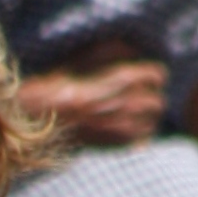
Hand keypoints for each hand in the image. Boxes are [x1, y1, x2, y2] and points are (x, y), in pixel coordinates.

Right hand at [23, 51, 165, 146]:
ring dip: (147, 118)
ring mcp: (122, 128)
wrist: (40, 116)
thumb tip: (135, 51)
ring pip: (152, 124)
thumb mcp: (86, 56)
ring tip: (137, 114)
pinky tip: (129, 130)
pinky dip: (139, 136)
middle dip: (152, 98)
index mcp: (124, 79)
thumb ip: (115, 50)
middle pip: (158, 102)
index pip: (158, 75)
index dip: (152, 75)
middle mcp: (128, 105)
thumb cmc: (60, 83)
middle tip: (142, 96)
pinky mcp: (113, 145)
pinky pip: (140, 142)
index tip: (146, 76)